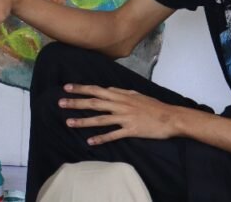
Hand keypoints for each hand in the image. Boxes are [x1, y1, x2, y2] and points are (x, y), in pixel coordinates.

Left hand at [59, 83, 181, 143]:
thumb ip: (120, 92)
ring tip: (69, 122)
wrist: (170, 117)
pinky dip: (101, 138)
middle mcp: (120, 105)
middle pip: (94, 103)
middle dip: (76, 103)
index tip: (66, 88)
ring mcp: (125, 118)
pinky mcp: (131, 130)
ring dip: (84, 121)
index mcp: (120, 96)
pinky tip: (90, 141)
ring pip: (100, 119)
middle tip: (60, 103)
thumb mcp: (135, 94)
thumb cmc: (153, 106)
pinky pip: (113, 135)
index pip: (96, 90)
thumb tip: (107, 90)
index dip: (81, 89)